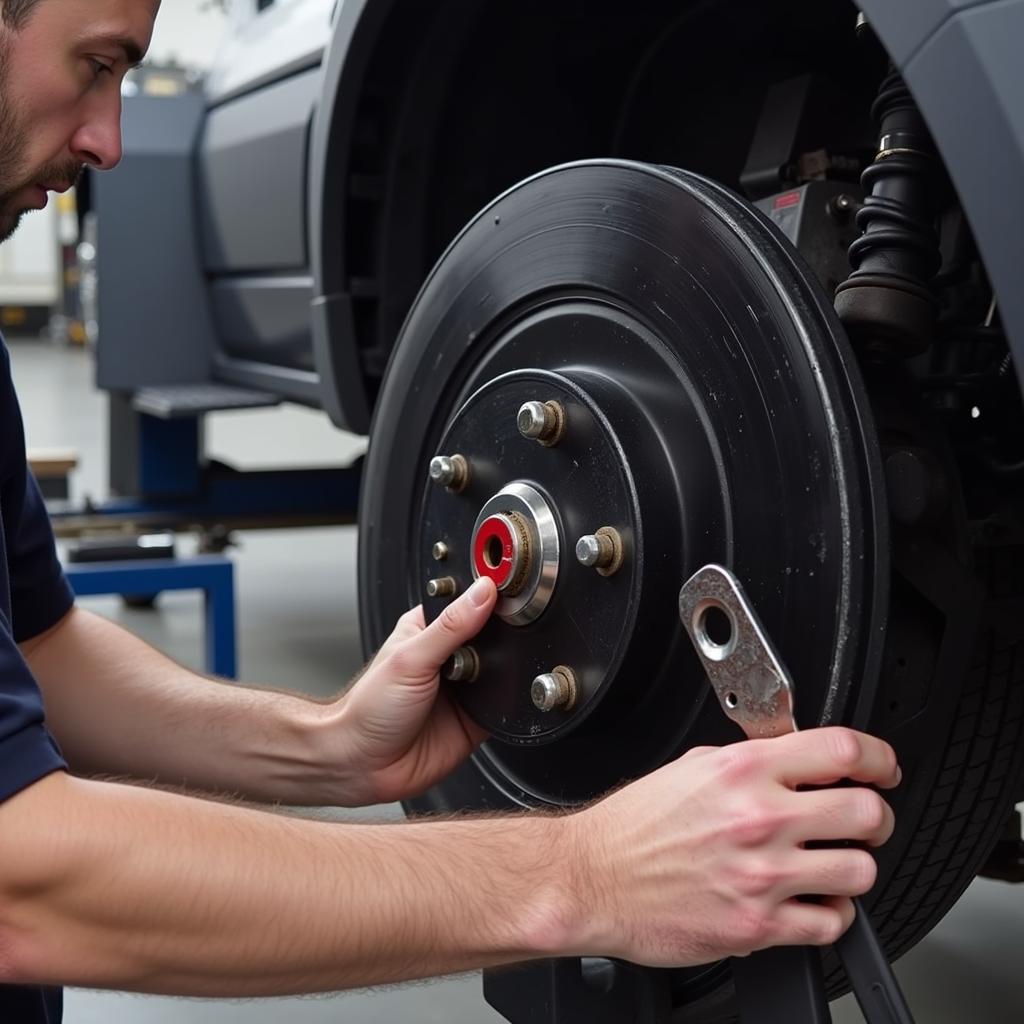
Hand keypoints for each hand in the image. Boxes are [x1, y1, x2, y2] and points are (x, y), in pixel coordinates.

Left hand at [326, 577, 497, 805]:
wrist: (366, 767)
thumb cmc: (368, 711)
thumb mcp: (410, 658)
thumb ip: (450, 626)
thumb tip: (482, 593)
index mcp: (427, 630)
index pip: (465, 603)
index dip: (486, 598)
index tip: (507, 590)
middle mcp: (447, 657)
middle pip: (489, 635)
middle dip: (498, 638)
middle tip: (490, 644)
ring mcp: (463, 688)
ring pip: (502, 668)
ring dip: (504, 669)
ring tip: (482, 678)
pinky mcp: (476, 716)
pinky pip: (504, 702)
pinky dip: (509, 699)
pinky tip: (496, 697)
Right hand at [564, 728, 898, 966]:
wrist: (593, 878)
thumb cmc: (633, 827)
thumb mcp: (689, 768)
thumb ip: (747, 763)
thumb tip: (791, 760)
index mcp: (743, 770)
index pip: (843, 750)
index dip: (879, 758)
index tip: (882, 769)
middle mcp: (759, 818)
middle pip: (867, 813)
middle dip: (874, 817)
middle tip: (862, 822)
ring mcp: (762, 875)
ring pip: (861, 872)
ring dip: (853, 868)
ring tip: (831, 865)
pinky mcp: (757, 925)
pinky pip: (831, 923)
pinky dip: (829, 914)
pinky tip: (808, 902)